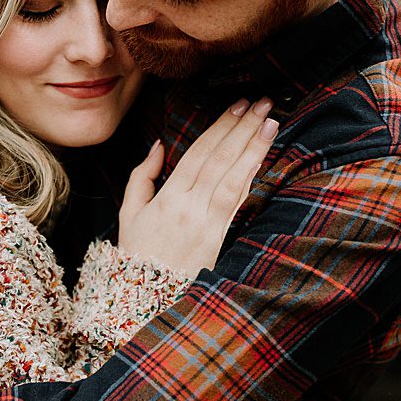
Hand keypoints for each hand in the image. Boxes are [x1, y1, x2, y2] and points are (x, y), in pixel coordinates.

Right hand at [118, 98, 277, 277]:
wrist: (148, 298)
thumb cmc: (138, 253)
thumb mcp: (129, 212)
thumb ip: (142, 176)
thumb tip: (159, 145)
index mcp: (167, 198)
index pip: (199, 153)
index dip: (220, 127)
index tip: (237, 104)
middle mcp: (190, 208)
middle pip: (220, 160)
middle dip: (242, 128)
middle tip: (262, 102)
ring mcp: (208, 223)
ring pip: (234, 178)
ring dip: (254, 148)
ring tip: (270, 123)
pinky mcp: (220, 237)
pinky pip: (237, 203)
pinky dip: (250, 178)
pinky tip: (260, 159)